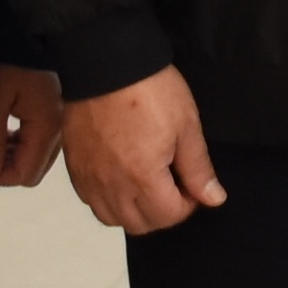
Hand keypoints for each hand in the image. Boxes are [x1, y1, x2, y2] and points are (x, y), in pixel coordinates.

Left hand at [0, 66, 65, 188]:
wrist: (29, 27)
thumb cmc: (10, 60)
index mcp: (47, 126)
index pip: (25, 174)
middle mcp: (59, 129)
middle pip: (33, 171)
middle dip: (5, 167)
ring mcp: (60, 121)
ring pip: (36, 159)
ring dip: (12, 155)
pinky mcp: (54, 113)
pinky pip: (39, 143)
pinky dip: (21, 143)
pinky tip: (6, 127)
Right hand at [65, 68, 225, 233]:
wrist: (105, 62)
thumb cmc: (148, 88)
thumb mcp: (186, 125)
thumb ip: (198, 169)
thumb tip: (213, 198)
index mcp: (143, 177)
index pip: (169, 216)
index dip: (188, 205)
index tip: (192, 185)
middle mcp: (111, 185)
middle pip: (140, 225)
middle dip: (163, 212)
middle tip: (174, 185)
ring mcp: (89, 178)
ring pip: (113, 218)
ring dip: (135, 210)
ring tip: (148, 182)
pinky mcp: (74, 167)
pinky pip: (91, 200)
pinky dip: (109, 199)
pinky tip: (122, 176)